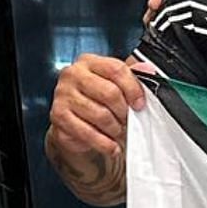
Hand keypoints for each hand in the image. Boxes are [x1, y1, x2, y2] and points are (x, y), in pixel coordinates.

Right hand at [47, 53, 152, 204]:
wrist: (74, 119)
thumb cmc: (97, 98)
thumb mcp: (116, 82)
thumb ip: (133, 74)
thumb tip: (147, 69)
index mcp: (89, 62)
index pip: (116, 69)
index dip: (133, 88)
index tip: (140, 104)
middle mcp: (73, 75)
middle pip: (110, 93)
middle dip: (124, 111)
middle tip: (128, 119)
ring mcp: (63, 95)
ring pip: (100, 115)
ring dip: (115, 128)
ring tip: (118, 130)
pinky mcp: (59, 117)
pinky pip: (87, 133)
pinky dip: (104, 143)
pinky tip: (111, 145)